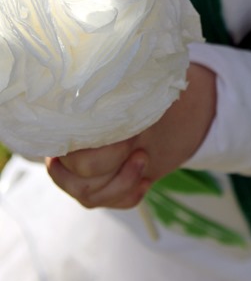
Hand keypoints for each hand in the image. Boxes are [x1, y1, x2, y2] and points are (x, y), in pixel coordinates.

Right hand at [46, 63, 216, 208]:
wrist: (155, 117)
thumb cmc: (135, 96)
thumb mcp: (129, 89)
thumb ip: (118, 89)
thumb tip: (121, 76)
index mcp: (66, 127)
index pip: (67, 152)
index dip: (98, 147)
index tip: (125, 130)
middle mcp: (66, 156)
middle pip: (78, 180)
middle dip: (112, 163)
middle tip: (135, 143)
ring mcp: (82, 178)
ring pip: (90, 197)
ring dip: (123, 181)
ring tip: (143, 158)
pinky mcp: (103, 192)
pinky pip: (112, 204)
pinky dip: (131, 194)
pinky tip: (146, 180)